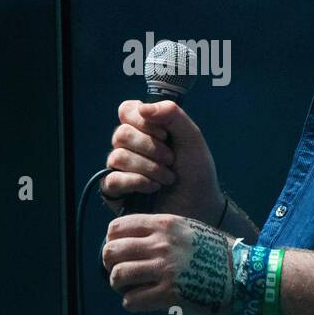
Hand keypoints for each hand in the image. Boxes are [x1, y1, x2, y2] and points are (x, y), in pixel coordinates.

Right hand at [101, 100, 224, 224]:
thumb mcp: (192, 138)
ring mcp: (120, 169)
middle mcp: (130, 147)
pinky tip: (153, 188)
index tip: (165, 134)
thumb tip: (143, 108)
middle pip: (121, 134)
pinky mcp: (116, 192)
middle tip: (171, 159)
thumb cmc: (196, 173)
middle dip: (150, 148)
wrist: (201, 206)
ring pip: (118, 156)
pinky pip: (112, 180)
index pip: (127, 110)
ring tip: (167, 178)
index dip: (143, 120)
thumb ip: (173, 114)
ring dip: (148, 167)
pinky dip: (136, 182)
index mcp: (146, 129)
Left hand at [101, 214, 235, 314]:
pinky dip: (133, 303)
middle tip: (122, 273)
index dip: (112, 241)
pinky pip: (132, 300)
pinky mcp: (169, 294)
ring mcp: (165, 268)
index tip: (121, 252)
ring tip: (131, 289)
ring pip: (118, 275)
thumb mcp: (189, 229)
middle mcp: (161, 243)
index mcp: (165, 224)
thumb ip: (162, 232)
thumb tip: (133, 242)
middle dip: (111, 265)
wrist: (244, 275)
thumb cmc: (217, 254)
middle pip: (111, 251)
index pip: (116, 227)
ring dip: (120, 285)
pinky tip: (144, 301)